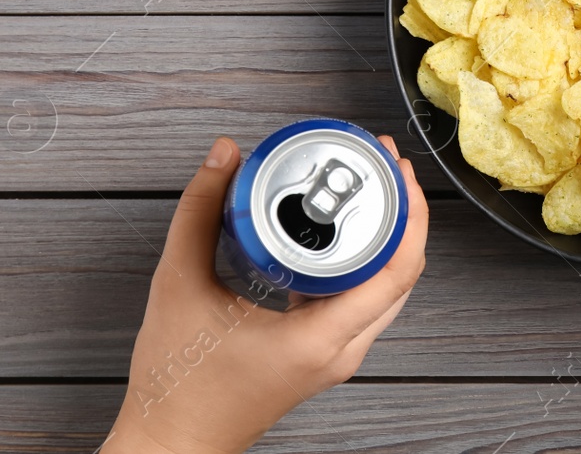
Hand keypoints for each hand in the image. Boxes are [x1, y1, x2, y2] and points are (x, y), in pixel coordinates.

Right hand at [103, 135, 427, 453]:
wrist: (171, 443)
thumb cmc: (177, 386)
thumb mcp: (178, 286)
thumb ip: (199, 213)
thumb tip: (223, 155)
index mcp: (320, 339)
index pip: (397, 270)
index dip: (410, 212)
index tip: (397, 168)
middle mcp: (340, 351)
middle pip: (402, 274)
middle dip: (405, 213)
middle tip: (388, 165)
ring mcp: (334, 356)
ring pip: (386, 289)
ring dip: (388, 237)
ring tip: (375, 188)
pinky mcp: (322, 355)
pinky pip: (363, 302)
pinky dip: (365, 262)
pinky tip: (344, 233)